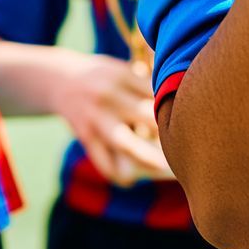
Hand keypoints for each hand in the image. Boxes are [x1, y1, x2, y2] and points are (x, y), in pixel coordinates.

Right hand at [50, 54, 173, 184]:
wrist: (58, 79)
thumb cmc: (102, 76)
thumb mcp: (122, 69)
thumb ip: (146, 81)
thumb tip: (179, 93)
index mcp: (121, 75)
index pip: (156, 93)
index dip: (174, 105)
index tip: (190, 116)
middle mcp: (108, 96)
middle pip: (145, 115)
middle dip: (166, 130)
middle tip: (185, 141)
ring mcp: (95, 117)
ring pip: (124, 142)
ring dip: (146, 157)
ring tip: (165, 168)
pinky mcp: (85, 135)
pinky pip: (102, 160)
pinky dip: (116, 173)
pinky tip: (130, 179)